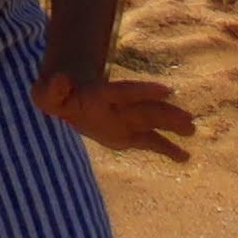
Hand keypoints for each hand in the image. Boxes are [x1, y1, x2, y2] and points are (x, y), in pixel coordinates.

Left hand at [36, 71, 197, 163]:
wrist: (66, 97)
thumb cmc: (53, 96)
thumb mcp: (45, 93)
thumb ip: (51, 90)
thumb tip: (60, 80)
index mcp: (100, 95)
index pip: (125, 92)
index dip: (144, 92)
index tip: (166, 91)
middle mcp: (119, 107)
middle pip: (145, 110)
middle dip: (165, 114)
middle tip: (188, 120)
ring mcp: (125, 121)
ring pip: (152, 124)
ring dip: (172, 127)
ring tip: (192, 130)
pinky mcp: (127, 136)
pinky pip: (150, 143)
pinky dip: (167, 150)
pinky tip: (185, 158)